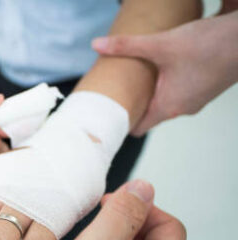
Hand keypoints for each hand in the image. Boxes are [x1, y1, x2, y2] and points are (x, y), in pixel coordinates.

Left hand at [92, 10, 237, 135]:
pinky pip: (178, 93)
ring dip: (150, 94)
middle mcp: (183, 109)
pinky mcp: (204, 88)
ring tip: (133, 80)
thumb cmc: (210, 45)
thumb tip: (96, 45)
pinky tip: (159, 70)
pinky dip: (166, 85)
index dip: (120, 123)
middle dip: (132, 105)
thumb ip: (127, 46)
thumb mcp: (161, 44)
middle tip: (112, 93)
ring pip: (164, 103)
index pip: (137, 128)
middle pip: (148, 115)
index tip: (103, 116)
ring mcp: (195, 100)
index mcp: (169, 106)